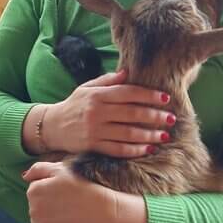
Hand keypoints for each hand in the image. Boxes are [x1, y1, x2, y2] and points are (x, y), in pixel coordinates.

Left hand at [23, 162, 144, 222]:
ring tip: (68, 218)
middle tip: (68, 207)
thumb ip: (39, 169)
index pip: (35, 191)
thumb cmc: (85, 190)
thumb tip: (24, 176)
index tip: (65, 195)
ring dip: (48, 221)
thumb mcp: (63, 170)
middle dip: (48, 206)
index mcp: (34, 190)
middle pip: (35, 207)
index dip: (50, 192)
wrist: (105, 215)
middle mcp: (32, 209)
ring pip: (37, 222)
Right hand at [43, 69, 173, 156]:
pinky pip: (118, 149)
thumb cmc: (73, 105)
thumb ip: (107, 81)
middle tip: (171, 119)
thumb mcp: (86, 88)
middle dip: (154, 116)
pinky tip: (148, 148)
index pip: (128, 93)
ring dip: (149, 135)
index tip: (165, 98)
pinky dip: (135, 150)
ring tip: (164, 135)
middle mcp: (96, 112)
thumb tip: (128, 72)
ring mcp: (94, 130)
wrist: (51, 126)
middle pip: (131, 114)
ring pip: (127, 133)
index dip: (148, 96)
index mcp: (97, 95)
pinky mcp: (93, 146)